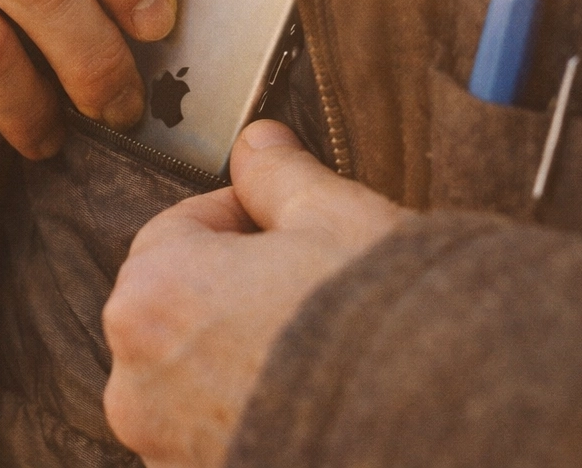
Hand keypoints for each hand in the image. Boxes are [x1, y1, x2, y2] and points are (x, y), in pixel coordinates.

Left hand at [103, 120, 407, 467]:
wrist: (443, 431)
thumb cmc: (379, 324)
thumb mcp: (333, 216)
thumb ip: (278, 176)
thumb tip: (258, 144)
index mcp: (150, 297)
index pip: (176, 230)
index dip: (239, 218)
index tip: (286, 226)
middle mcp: (138, 383)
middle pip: (181, 309)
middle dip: (236, 291)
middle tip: (309, 285)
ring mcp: (167, 449)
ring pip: (196, 379)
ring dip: (242, 357)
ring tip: (321, 349)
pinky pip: (219, 434)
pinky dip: (255, 413)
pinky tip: (316, 399)